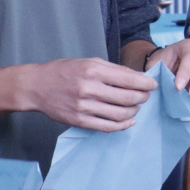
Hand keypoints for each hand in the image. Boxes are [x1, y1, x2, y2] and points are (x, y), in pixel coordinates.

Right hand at [16, 58, 157, 131]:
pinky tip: (129, 121)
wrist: (35, 86)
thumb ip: (114, 70)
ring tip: (135, 106)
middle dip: (143, 97)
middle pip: (129, 98)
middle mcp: (89, 89)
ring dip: (134, 111)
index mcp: (93, 71)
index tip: (153, 85)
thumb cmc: (64, 71)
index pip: (130, 80)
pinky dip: (123, 125)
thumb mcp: (89, 62)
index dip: (146, 84)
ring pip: (121, 114)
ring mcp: (84, 107)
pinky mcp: (79, 120)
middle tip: (145, 96)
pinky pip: (108, 127)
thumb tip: (139, 77)